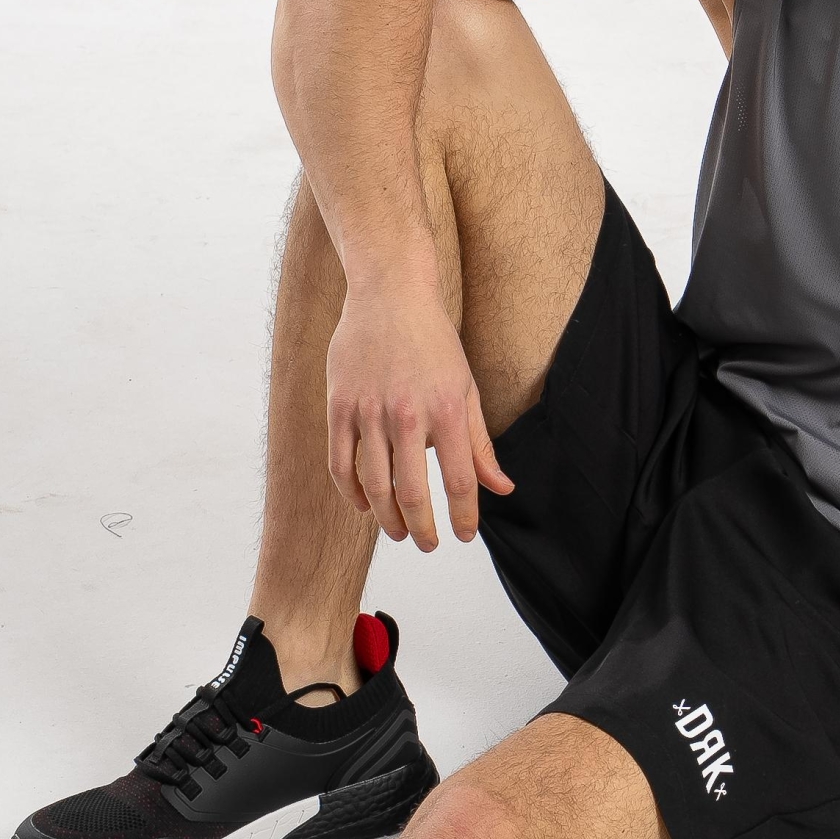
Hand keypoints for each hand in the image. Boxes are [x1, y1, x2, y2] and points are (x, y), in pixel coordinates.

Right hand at [326, 279, 512, 550]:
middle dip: (423, 529)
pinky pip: (341, 463)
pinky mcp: (339, 405)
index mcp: (447, 410)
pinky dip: (352, 493)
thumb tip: (501, 489)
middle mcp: (407, 414)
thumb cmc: (434, 342)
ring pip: (374, 485)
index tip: (463, 536)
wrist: (389, 293)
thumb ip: (480, 444)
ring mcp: (369, 411)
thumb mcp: (467, 389)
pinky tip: (364, 506)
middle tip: (428, 544)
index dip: (462, 517)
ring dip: (388, 519)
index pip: (459, 481)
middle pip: (413, 493)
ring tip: (399, 532)